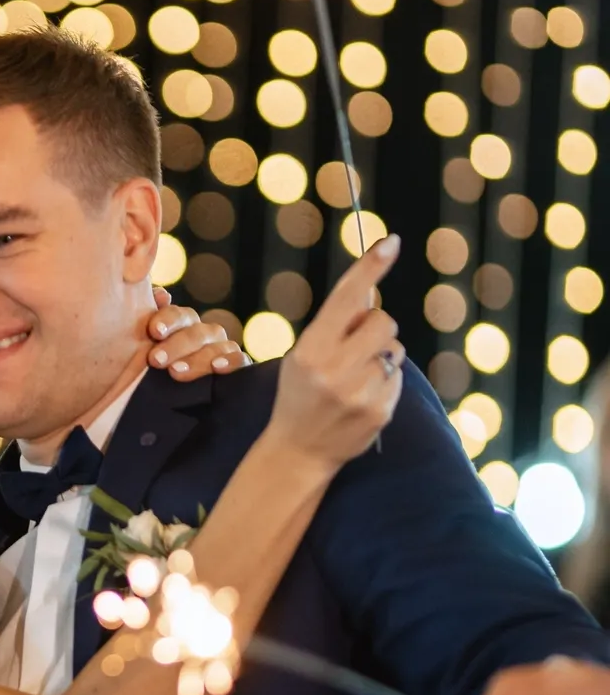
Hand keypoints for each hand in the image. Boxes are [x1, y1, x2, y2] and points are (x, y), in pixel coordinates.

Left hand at [147, 294, 247, 380]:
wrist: (177, 406)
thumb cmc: (158, 369)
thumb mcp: (146, 347)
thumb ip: (151, 321)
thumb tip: (161, 295)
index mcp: (182, 324)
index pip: (177, 315)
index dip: (167, 320)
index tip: (154, 331)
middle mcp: (204, 333)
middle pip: (195, 332)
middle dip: (175, 345)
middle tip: (155, 360)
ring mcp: (222, 349)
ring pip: (215, 347)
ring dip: (196, 359)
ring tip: (176, 372)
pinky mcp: (239, 367)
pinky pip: (240, 360)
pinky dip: (231, 362)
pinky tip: (217, 367)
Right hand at [265, 234, 403, 474]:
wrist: (297, 451)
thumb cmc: (299, 396)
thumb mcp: (300, 357)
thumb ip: (333, 328)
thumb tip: (368, 296)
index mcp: (310, 350)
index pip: (346, 298)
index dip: (370, 267)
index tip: (390, 243)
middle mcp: (334, 369)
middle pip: (382, 321)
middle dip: (374, 329)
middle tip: (355, 349)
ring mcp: (360, 392)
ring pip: (394, 349)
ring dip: (381, 357)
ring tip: (356, 379)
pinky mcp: (380, 411)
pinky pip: (397, 377)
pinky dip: (385, 382)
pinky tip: (363, 398)